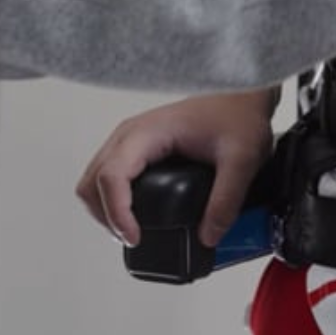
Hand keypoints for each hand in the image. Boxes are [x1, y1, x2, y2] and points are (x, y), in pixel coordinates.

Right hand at [75, 89, 277, 247]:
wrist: (242, 97)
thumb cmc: (238, 117)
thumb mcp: (241, 159)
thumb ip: (227, 199)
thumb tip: (208, 237)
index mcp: (149, 132)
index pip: (112, 175)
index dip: (116, 213)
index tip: (135, 237)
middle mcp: (131, 134)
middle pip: (93, 182)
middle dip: (106, 216)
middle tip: (134, 238)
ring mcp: (130, 140)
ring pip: (94, 181)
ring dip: (105, 210)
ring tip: (132, 231)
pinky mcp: (136, 148)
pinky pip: (107, 177)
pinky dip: (111, 201)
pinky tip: (132, 215)